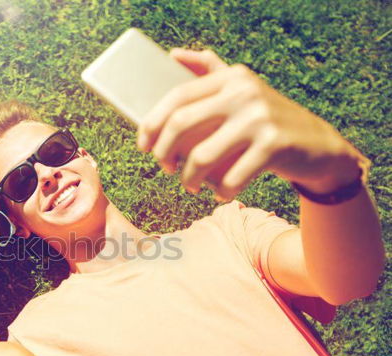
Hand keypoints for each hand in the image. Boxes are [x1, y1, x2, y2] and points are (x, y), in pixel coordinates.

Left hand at [136, 48, 362, 201]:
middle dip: (164, 153)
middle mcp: (244, 92)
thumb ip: (210, 70)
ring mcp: (260, 118)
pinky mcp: (273, 145)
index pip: (177, 97)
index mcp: (231, 77)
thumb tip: (172, 55)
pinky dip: (221, 191)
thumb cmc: (266, 122)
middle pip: (180, 124)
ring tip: (192, 186)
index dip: (151, 124)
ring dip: (189, 179)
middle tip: (165, 169)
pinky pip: (230, 178)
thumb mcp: (242, 90)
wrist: (319, 147)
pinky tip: (222, 193)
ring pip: (201, 157)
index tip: (143, 145)